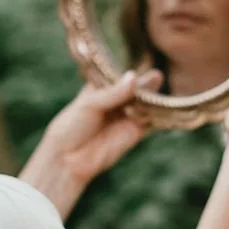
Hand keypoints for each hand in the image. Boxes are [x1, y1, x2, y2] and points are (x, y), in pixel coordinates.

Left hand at [20, 68, 160, 218]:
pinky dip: (158, 117)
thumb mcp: (90, 104)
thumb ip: (113, 93)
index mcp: (105, 85)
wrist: (69, 157)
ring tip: (154, 99)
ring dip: (153, 100)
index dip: (133, 72)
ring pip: (148, 103)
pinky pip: (152, 121)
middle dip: (148, 84)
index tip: (139, 71)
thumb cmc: (73, 124)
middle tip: (156, 78)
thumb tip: (134, 76)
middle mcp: (120, 98)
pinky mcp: (136, 131)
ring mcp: (129, 114)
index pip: (123, 74)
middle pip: (140, 87)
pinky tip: (160, 112)